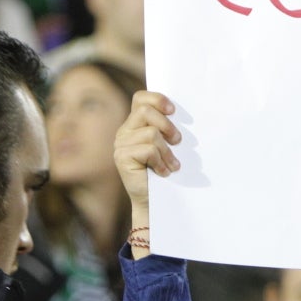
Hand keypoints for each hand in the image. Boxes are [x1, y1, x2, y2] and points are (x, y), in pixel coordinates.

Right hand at [113, 90, 178, 252]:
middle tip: (178, 141)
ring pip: (150, 133)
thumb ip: (166, 128)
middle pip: (146, 111)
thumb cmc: (165, 172)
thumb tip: (180, 113)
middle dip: (167, 125)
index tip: (173, 110)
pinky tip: (164, 172)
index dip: (157, 99)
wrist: (154, 202)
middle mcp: (124, 131)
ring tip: (172, 165)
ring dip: (167, 151)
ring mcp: (121, 144)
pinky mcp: (122, 157)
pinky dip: (161, 161)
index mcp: (135, 124)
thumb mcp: (168, 146)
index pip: (140, 98)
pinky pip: (148, 150)